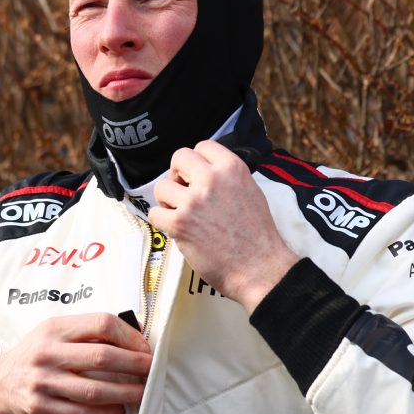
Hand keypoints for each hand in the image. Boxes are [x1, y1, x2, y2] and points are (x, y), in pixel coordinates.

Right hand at [0, 312, 150, 413]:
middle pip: (102, 357)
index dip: (129, 336)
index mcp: (55, 329)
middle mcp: (47, 353)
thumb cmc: (37, 354)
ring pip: (94, 390)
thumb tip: (134, 336)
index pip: (101, 324)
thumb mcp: (54, 332)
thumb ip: (87, 332)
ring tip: (141, 393)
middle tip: (151, 371)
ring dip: (125, 393)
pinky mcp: (41, 408)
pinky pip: (81, 413)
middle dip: (134, 365)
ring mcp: (43, 382)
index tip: (144, 348)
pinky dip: (105, 412)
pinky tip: (117, 409)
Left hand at [150, 139, 300, 308]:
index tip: (197, 176)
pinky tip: (175, 228)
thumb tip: (204, 172)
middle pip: (178, 158)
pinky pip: (154, 213)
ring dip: (167, 200)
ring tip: (180, 213)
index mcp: (233, 168)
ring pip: (161, 186)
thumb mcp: (251, 191)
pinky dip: (161, 222)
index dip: (196, 162)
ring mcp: (194, 201)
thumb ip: (227, 177)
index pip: (203, 146)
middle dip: (178, 175)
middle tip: (184, 192)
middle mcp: (212, 179)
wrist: (259, 267)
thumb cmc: (257, 235)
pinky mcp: (180, 223)